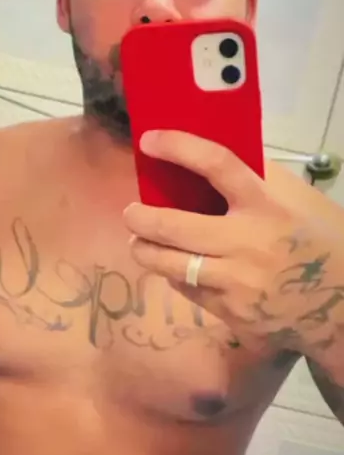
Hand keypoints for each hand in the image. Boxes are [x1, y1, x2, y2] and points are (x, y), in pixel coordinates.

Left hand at [123, 130, 343, 355]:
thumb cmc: (323, 243)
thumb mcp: (301, 202)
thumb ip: (261, 178)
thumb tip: (213, 157)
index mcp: (268, 206)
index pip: (217, 165)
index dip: (179, 148)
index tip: (150, 141)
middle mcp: (248, 244)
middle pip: (175, 227)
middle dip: (142, 219)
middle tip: (131, 213)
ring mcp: (238, 283)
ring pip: (172, 266)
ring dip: (147, 252)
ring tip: (139, 244)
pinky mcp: (233, 314)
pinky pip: (191, 291)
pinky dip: (178, 277)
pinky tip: (176, 270)